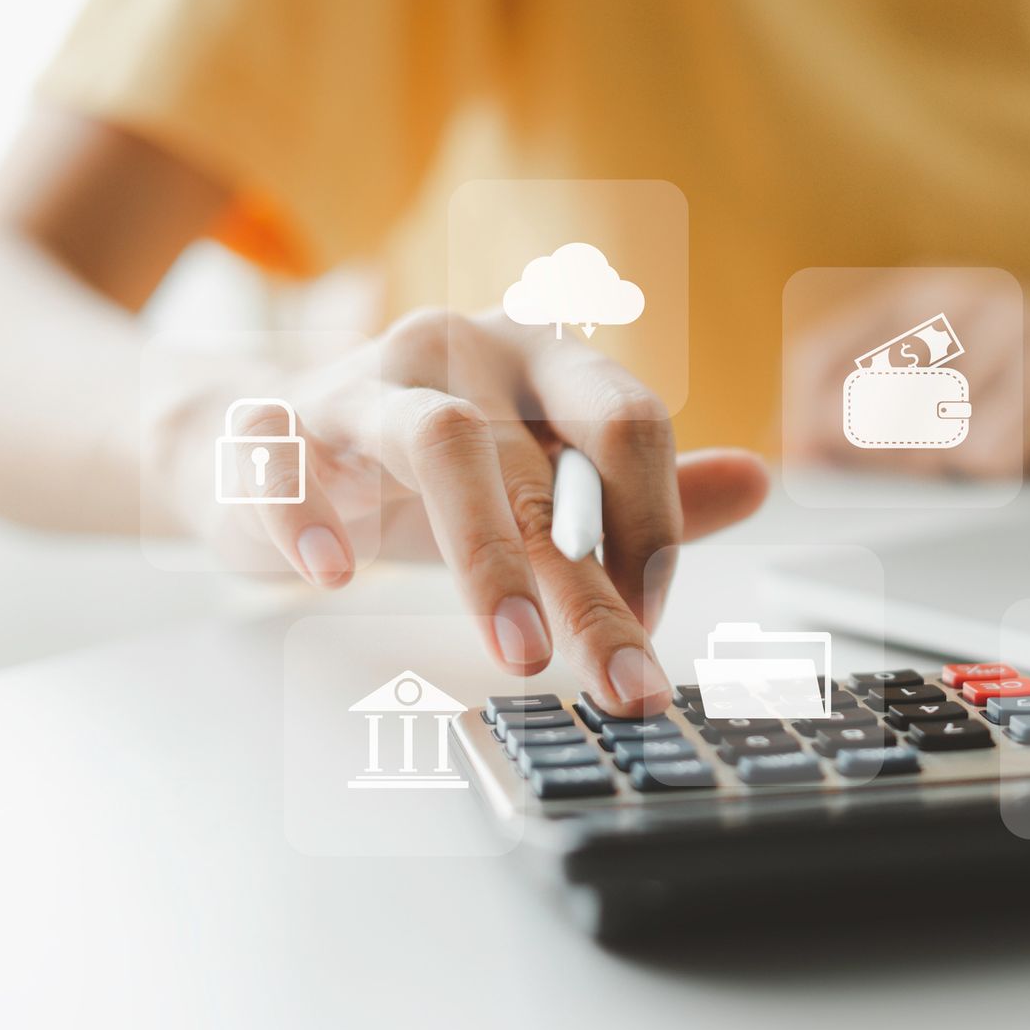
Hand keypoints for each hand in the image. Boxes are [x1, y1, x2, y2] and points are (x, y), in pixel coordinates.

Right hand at [164, 309, 767, 716]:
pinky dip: (308, 515)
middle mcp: (461, 348)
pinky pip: (285, 458)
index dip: (654, 526)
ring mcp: (365, 381)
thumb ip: (644, 493)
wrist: (268, 448)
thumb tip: (761, 481)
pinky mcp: (273, 425)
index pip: (629, 424)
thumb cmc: (425, 474)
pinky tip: (334, 578)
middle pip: (547, 464)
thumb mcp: (540, 480)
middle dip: (594, 586)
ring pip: (441, 442)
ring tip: (518, 650)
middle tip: (626, 681)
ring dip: (487, 553)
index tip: (653, 622)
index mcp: (542, 355)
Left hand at [786, 275, 1029, 475]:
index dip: (802, 419)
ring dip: (943, 476)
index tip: (799, 468)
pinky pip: (994, 452)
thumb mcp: (963, 385)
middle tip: (892, 493)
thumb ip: (888, 412)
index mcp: (926, 295)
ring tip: (981, 466)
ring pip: (930, 438)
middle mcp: (965, 297)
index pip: (822, 356)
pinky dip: (1001, 476)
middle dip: (870, 463)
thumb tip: (799, 454)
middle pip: (869, 404)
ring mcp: (1018, 326)